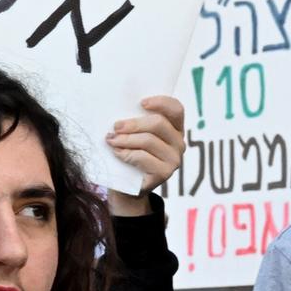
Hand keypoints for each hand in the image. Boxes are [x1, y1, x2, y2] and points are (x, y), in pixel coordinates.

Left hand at [106, 95, 185, 215]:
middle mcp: (179, 143)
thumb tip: (121, 114)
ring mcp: (174, 159)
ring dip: (125, 139)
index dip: (161, 102)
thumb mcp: (135, 135)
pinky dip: (126, 153)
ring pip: (148, 140)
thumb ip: (135, 123)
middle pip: (158, 123)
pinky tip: (117, 153)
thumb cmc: (130, 155)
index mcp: (175, 128)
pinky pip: (142, 157)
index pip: (176, 109)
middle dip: (133, 123)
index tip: (141, 103)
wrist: (127, 187)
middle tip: (115, 126)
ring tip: (111, 140)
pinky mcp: (164, 173)